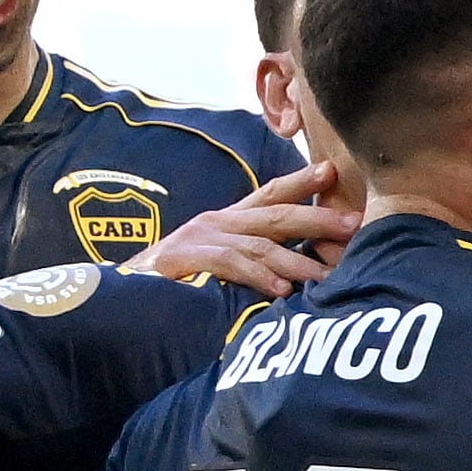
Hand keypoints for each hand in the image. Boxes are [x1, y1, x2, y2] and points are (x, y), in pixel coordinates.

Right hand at [136, 162, 357, 295]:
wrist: (119, 297)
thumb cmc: (170, 287)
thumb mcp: (214, 269)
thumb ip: (248, 265)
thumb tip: (293, 277)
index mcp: (224, 222)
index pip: (268, 195)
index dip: (301, 183)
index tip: (333, 173)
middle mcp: (214, 223)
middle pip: (274, 216)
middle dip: (316, 218)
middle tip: (352, 223)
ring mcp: (198, 239)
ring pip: (259, 245)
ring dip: (296, 260)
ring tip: (327, 275)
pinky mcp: (183, 260)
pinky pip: (229, 265)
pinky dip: (257, 277)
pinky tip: (282, 292)